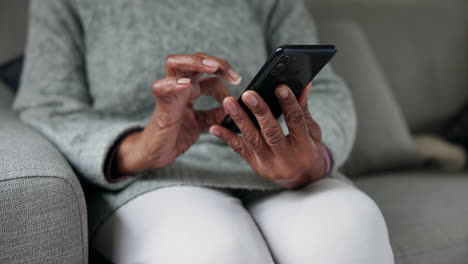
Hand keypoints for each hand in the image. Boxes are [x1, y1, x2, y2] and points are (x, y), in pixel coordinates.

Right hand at [116, 53, 241, 174]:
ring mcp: (170, 94)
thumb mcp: (202, 123)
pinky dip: (172, 84)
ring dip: (193, 62)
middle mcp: (180, 87)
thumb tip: (233, 106)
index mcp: (192, 90)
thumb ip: (215, 114)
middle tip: (232, 75)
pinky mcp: (161, 107)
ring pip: (174, 63)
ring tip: (211, 67)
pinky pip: (161, 89)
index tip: (238, 83)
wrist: (157, 153)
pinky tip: (185, 85)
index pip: (210, 75)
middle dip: (213, 61)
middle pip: (194, 60)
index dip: (225, 77)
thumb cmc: (176, 135)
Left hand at [209, 83, 326, 188]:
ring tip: (229, 102)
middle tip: (249, 94)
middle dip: (259, 112)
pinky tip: (215, 127)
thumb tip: (302, 86)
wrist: (303, 182)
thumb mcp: (313, 133)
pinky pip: (240, 150)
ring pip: (252, 140)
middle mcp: (286, 158)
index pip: (296, 122)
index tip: (280, 87)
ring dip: (240, 120)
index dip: (289, 104)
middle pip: (271, 133)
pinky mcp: (256, 166)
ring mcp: (269, 164)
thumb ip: (304, 111)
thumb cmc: (309, 151)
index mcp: (305, 148)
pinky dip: (227, 138)